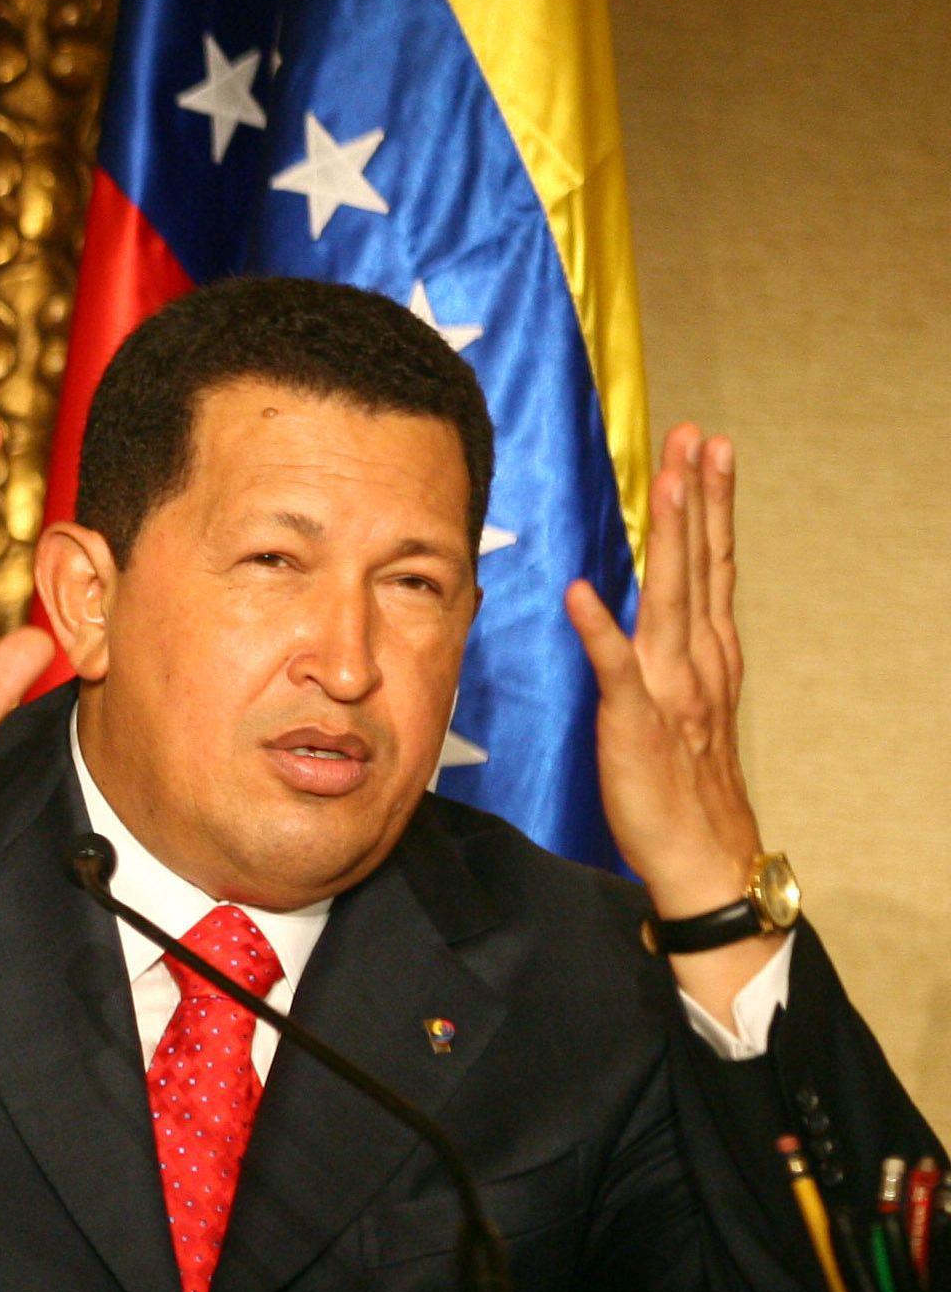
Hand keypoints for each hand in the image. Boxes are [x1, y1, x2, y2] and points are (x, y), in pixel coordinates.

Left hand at [568, 423, 778, 1008]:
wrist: (700, 855)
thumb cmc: (679, 785)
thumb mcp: (676, 706)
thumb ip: (661, 655)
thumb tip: (636, 608)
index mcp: (705, 654)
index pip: (708, 565)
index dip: (706, 506)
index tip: (703, 451)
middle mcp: (697, 661)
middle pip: (698, 564)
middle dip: (696, 498)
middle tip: (694, 436)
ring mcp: (670, 688)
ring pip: (671, 597)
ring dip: (669, 537)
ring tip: (667, 480)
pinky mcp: (635, 721)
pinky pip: (617, 668)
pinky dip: (600, 629)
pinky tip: (583, 590)